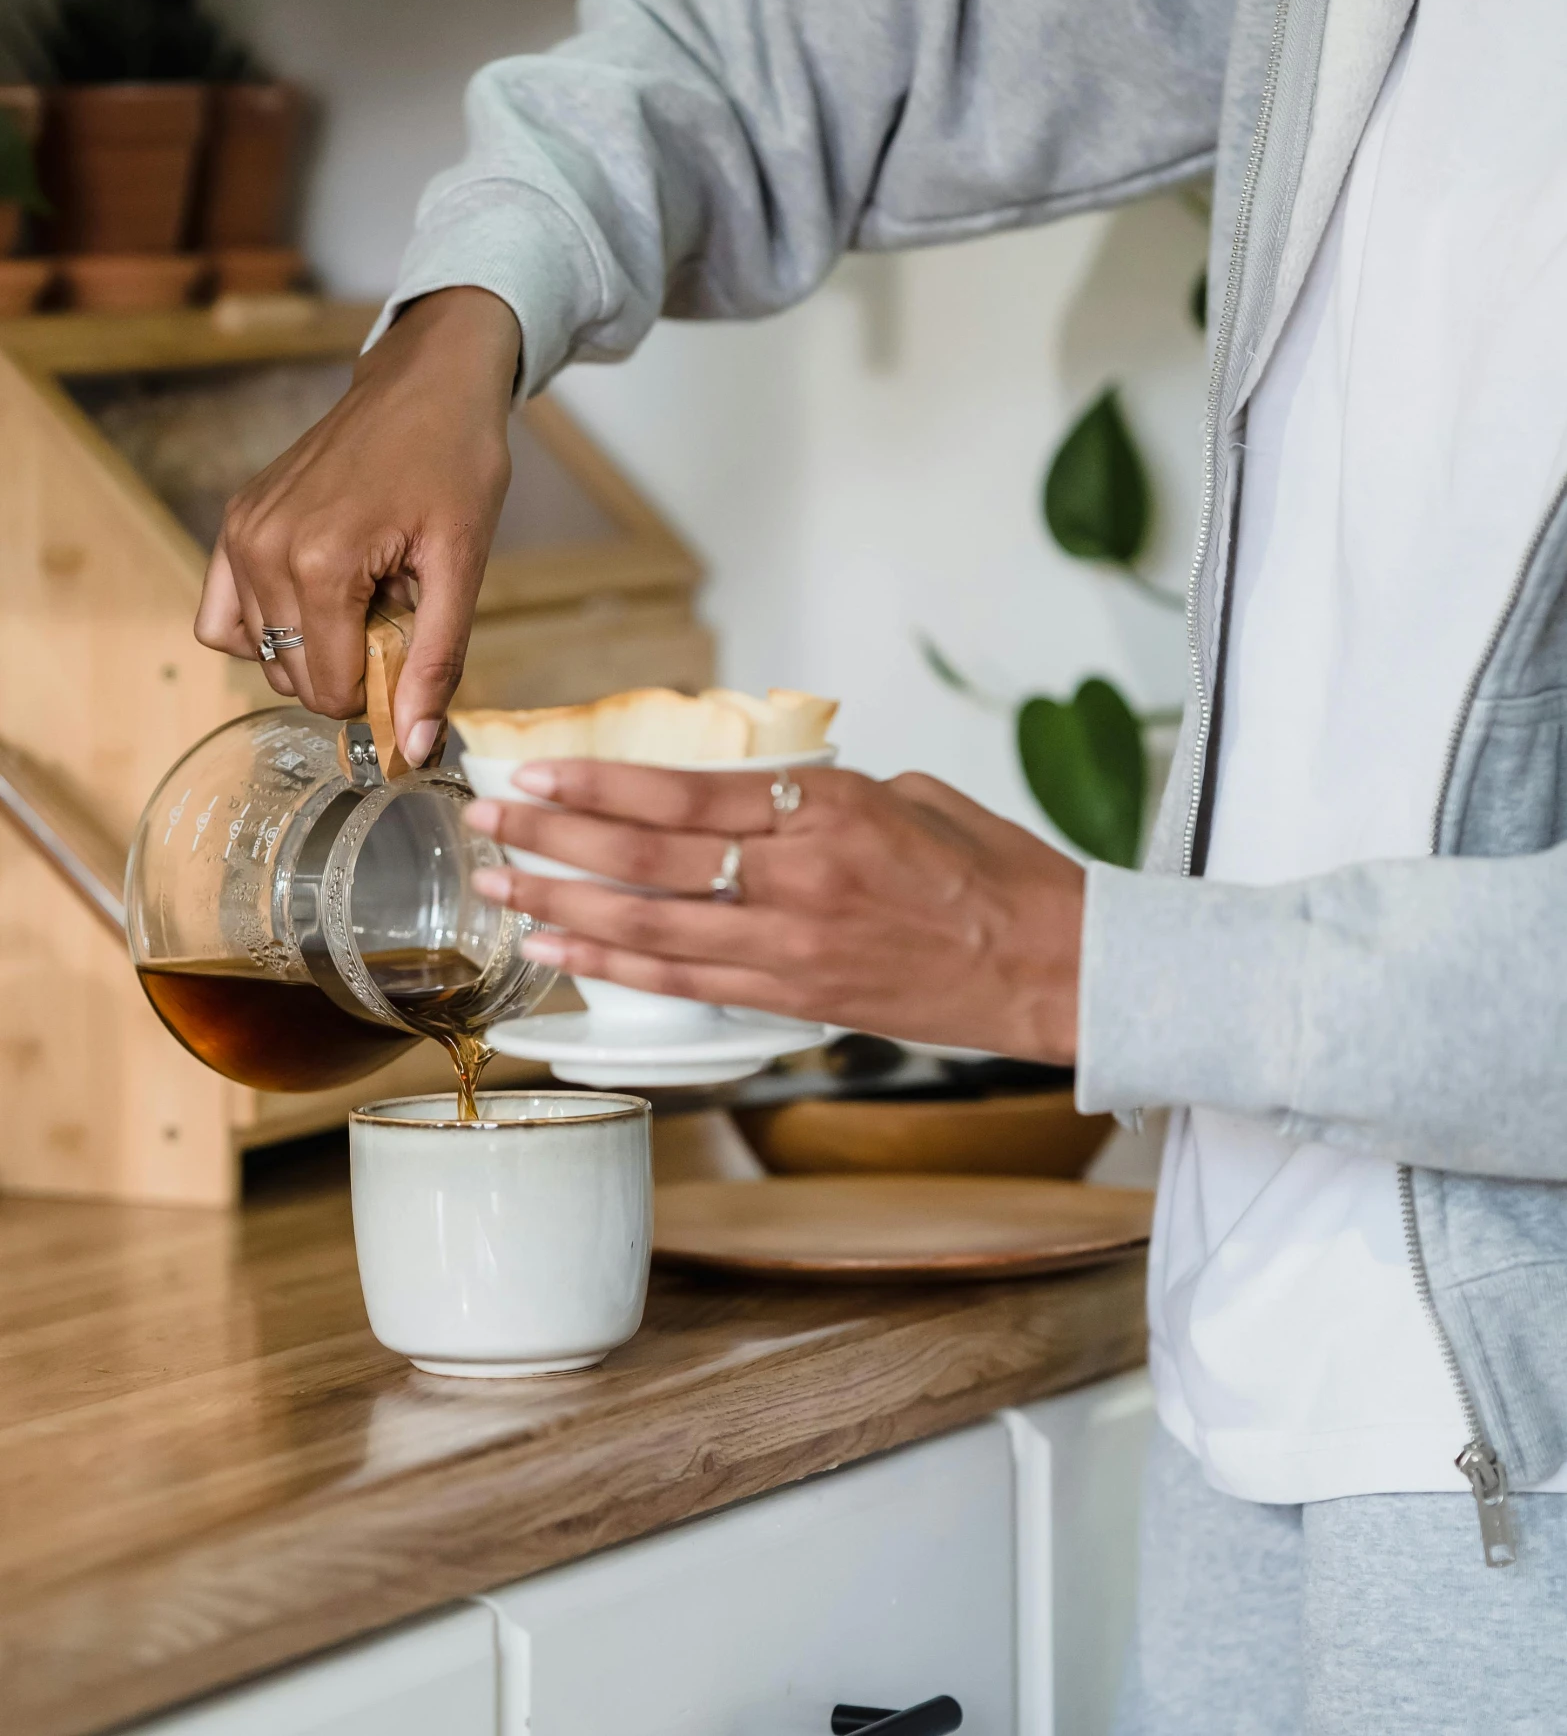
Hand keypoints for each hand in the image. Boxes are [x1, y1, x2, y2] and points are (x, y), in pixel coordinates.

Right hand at [194, 287, 520, 761]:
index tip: (412, 655)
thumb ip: (436, 660)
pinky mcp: (235, 521)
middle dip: (348, 667)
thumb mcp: (463, 564)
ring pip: (260, 652)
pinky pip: (223, 615)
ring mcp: (241, 533)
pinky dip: (265, 627)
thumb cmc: (455, 460)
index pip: (327, 689)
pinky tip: (316, 600)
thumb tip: (415, 746)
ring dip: (313, 645)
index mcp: (320, 563)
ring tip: (364, 592)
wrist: (426, 382)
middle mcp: (263, 549)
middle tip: (396, 611)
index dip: (377, 694)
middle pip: (293, 675)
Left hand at [465, 764, 1084, 1062]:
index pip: (681, 795)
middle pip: (645, 859)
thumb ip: (817, 795)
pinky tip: (567, 954)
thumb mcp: (908, 795)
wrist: (1057, 967)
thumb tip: (750, 796)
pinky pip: (689, 984)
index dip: (595, 787)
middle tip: (487, 822)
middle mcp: (799, 877)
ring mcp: (795, 947)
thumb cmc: (994, 872)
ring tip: (500, 890)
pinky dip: (619, 969)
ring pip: (652, 928)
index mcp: (827, 809)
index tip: (533, 774)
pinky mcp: (801, 999)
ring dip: (565, 909)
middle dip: (554, 840)